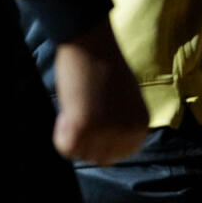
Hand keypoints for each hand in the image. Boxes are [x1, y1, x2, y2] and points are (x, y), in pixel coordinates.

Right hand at [51, 24, 149, 163]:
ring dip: (72, 135)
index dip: (100, 143)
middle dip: (85, 141)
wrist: (92, 44)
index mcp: (141, 126)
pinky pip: (66, 147)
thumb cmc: (103, 66)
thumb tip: (106, 144)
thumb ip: (121, 123)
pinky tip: (68, 110)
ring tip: (75, 108)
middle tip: (79, 114)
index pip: (119, 154)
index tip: (91, 126)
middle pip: (99, 158)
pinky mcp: (83, 127)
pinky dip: (60, 132)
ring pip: (81, 154)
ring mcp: (107, 132)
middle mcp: (128, 133)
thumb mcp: (124, 100)